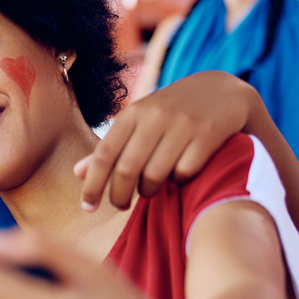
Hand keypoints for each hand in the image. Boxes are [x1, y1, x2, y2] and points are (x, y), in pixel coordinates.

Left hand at [76, 70, 253, 210]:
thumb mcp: (138, 123)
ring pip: (155, 175)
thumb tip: (77, 173)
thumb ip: (111, 148)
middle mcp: (155, 116)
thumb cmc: (170, 114)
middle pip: (127, 170)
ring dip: (150, 191)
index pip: (103, 156)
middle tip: (121, 206)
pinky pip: (185, 172)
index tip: (87, 208)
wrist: (222, 90)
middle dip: (119, 196)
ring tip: (150, 190)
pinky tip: (180, 175)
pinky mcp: (209, 133)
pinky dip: (179, 181)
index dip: (92, 186)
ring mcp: (183, 123)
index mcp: (132, 114)